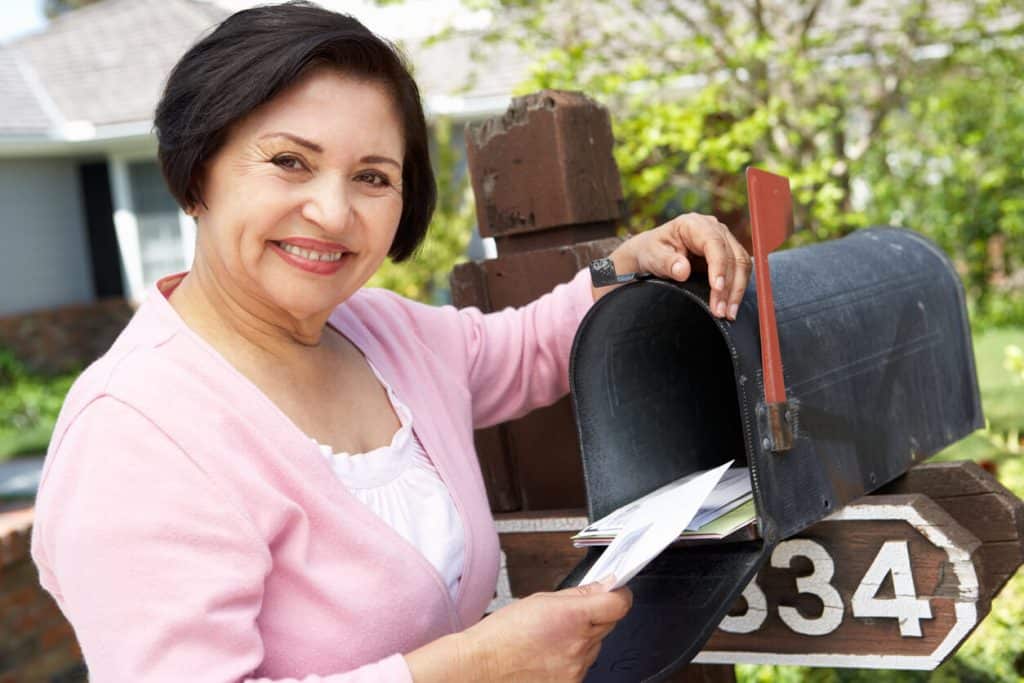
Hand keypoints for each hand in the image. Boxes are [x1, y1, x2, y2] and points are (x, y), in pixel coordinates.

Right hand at [458, 578, 631, 681]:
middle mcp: (579, 646)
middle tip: (567, 618)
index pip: (618, 604)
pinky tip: (547, 657)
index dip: (619, 595)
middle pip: (607, 625)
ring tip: (550, 640)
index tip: (615, 592)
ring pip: (594, 648)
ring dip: (581, 641)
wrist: (481, 667)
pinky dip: (570, 661)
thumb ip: (578, 594)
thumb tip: (604, 585)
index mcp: (573, 617)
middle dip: (594, 618)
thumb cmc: (502, 634)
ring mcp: (576, 670)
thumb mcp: (540, 601)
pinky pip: (582, 668)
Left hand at [597, 213, 751, 319]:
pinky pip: (740, 271)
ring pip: (742, 264)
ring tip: (728, 313)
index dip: (719, 266)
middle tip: (720, 311)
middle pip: (733, 256)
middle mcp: (714, 229)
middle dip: (729, 286)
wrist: (652, 253)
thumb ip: (667, 262)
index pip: (714, 243)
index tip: (717, 288)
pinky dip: (738, 289)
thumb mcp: (653, 256)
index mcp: (694, 224)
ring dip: (737, 291)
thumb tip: (683, 270)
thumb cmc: (652, 251)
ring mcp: (724, 240)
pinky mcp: (728, 254)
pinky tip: (731, 306)